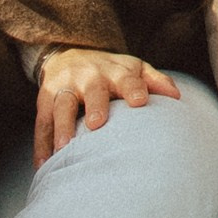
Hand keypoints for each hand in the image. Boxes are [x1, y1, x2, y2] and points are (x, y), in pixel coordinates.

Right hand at [34, 47, 176, 165]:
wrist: (69, 53)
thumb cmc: (111, 71)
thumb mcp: (134, 68)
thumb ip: (155, 81)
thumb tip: (176, 97)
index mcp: (114, 71)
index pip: (127, 78)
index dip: (133, 88)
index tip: (140, 102)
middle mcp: (88, 77)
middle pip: (92, 90)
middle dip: (95, 105)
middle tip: (97, 124)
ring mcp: (64, 88)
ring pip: (61, 106)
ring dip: (61, 127)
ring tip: (64, 148)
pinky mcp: (44, 100)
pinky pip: (42, 123)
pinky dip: (41, 144)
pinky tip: (42, 164)